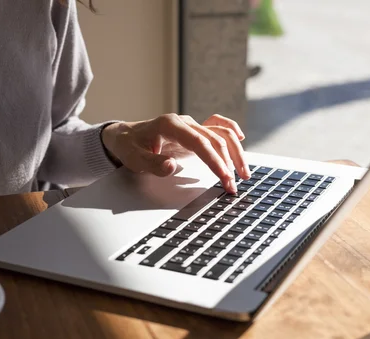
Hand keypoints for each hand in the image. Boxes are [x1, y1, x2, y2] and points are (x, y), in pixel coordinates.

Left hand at [101, 113, 250, 192]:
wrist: (125, 136)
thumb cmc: (129, 147)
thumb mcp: (133, 158)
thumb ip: (152, 163)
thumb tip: (172, 166)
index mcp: (170, 125)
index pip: (200, 142)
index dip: (214, 160)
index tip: (224, 177)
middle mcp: (185, 122)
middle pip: (215, 139)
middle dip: (228, 163)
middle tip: (233, 186)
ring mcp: (191, 125)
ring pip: (221, 133)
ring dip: (235, 152)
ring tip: (244, 173)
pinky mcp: (194, 132)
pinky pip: (217, 127)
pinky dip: (231, 132)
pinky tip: (241, 140)